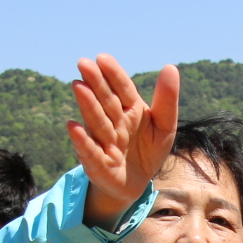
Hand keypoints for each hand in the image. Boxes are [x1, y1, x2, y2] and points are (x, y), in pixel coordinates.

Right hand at [66, 55, 180, 228]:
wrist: (136, 183)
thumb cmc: (148, 150)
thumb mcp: (164, 126)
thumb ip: (167, 99)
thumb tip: (170, 66)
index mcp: (130, 110)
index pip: (122, 89)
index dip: (113, 74)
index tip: (102, 58)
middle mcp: (114, 123)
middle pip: (106, 101)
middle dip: (96, 83)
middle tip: (83, 63)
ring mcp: (104, 142)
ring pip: (97, 122)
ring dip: (87, 105)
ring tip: (78, 86)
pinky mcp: (97, 164)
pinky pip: (90, 151)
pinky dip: (82, 140)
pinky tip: (72, 126)